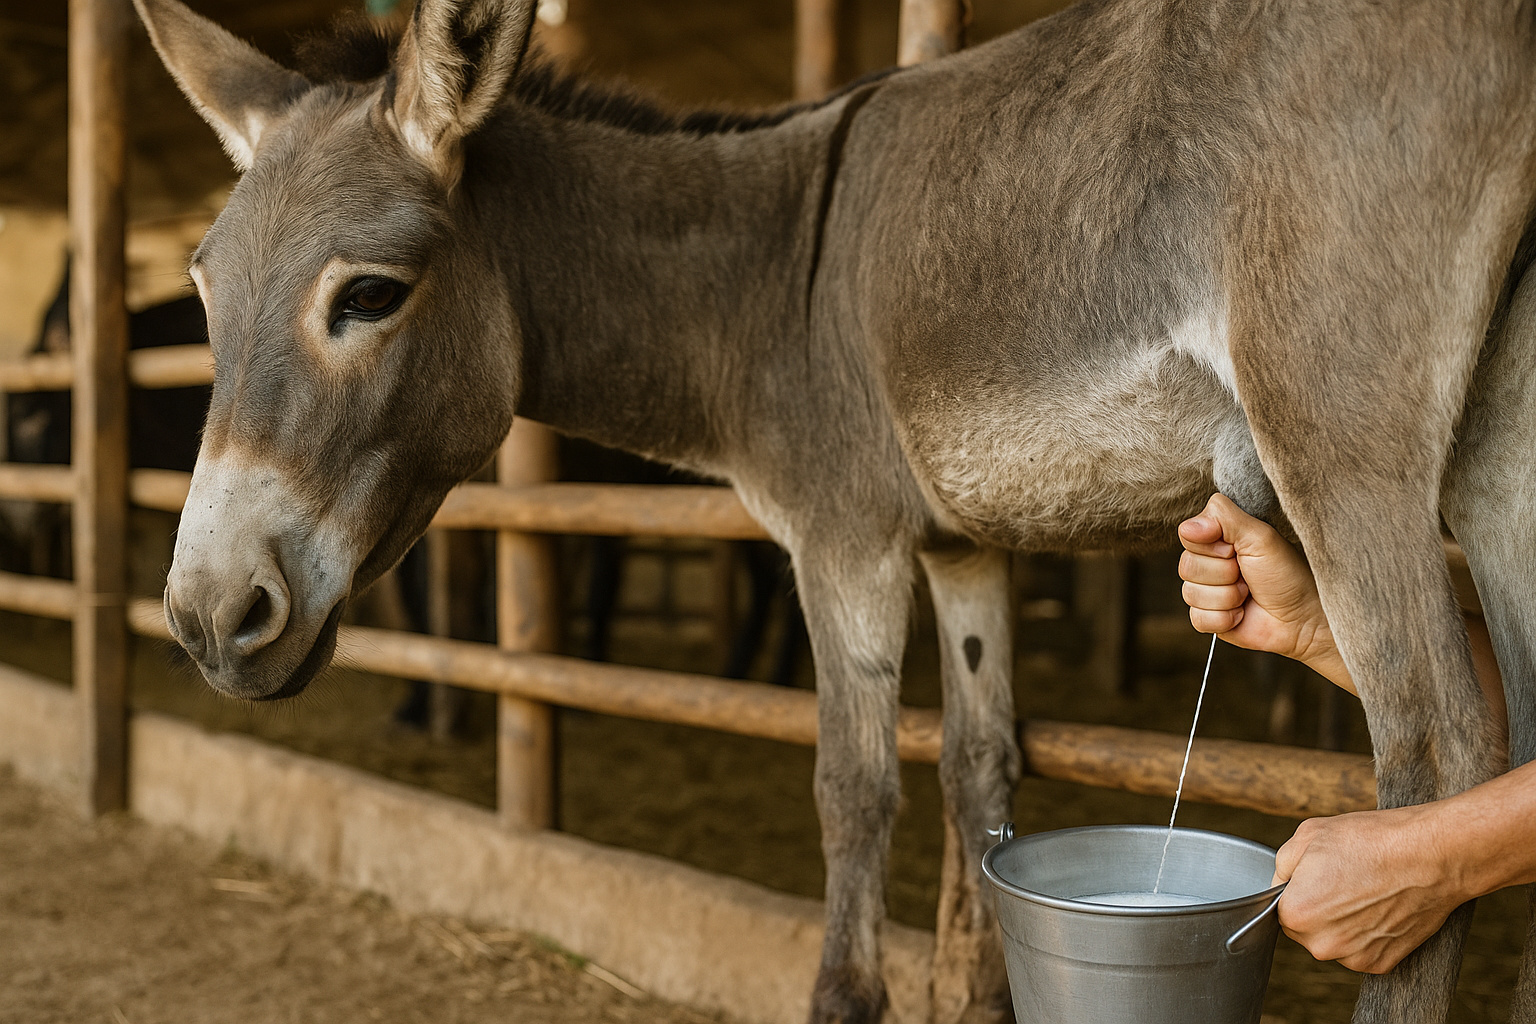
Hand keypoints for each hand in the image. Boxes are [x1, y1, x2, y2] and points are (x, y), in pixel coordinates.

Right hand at [1177, 493, 1351, 691]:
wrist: (1303, 619)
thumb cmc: (1289, 575)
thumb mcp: (1260, 537)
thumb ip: (1224, 518)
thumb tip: (1187, 526)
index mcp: (1219, 537)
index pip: (1188, 535)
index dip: (1213, 546)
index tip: (1237, 550)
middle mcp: (1209, 562)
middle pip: (1187, 566)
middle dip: (1224, 574)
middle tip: (1248, 575)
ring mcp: (1206, 591)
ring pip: (1191, 593)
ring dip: (1227, 597)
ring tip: (1249, 595)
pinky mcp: (1207, 618)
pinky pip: (1197, 618)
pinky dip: (1224, 618)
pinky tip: (1241, 615)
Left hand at [1273, 809, 1466, 973]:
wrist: (1431, 855)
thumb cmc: (1372, 840)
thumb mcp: (1308, 835)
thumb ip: (1282, 865)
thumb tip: (1281, 883)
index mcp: (1297, 913)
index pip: (1279, 907)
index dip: (1297, 887)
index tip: (1317, 874)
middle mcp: (1322, 944)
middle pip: (1305, 927)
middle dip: (1316, 906)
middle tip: (1343, 880)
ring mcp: (1353, 957)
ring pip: (1332, 940)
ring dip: (1340, 922)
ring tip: (1364, 891)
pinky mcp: (1381, 963)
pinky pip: (1359, 949)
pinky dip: (1366, 933)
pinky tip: (1380, 906)